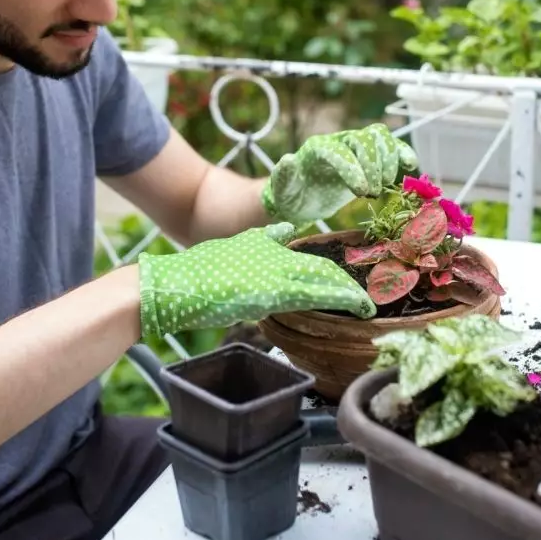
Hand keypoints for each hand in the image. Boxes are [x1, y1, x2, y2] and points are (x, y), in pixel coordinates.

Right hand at [137, 222, 375, 339]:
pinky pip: (316, 295)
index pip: (303, 254)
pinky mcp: (273, 292)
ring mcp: (275, 273)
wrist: (174, 284)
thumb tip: (281, 234)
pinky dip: (340, 299)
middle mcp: (274, 255)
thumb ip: (256, 245)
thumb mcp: (229, 253)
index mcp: (262, 245)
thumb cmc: (194, 276)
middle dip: (344, 281)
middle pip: (320, 265)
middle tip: (364, 296)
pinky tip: (357, 306)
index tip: (342, 280)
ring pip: (323, 278)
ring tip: (367, 304)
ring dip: (348, 292)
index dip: (327, 269)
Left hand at [261, 123, 417, 224]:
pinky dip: (402, 153)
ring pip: (378, 138)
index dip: (353, 169)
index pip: (339, 152)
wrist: (300, 196)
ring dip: (388, 160)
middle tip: (372, 194)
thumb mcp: (282, 190)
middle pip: (363, 139)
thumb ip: (283, 176)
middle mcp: (338, 142)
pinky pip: (389, 147)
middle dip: (373, 166)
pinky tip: (411, 165)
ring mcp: (354, 147)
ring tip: (385, 185)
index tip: (361, 192)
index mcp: (317, 149)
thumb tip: (288, 159)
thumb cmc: (291, 194)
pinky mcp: (368, 158)